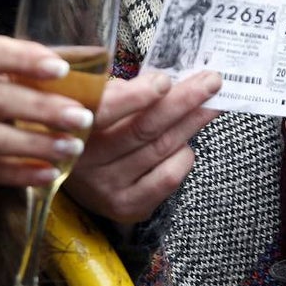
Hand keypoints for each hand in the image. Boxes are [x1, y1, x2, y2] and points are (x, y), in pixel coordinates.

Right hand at [0, 35, 95, 187]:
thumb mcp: (7, 66)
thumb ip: (43, 67)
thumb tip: (105, 80)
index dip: (25, 60)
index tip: (63, 69)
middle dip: (43, 109)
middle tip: (82, 118)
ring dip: (36, 144)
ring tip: (72, 147)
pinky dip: (20, 173)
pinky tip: (50, 173)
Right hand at [65, 71, 221, 223]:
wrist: (81, 179)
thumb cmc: (96, 127)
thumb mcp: (95, 102)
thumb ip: (120, 91)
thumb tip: (165, 79)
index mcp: (72, 127)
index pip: (105, 110)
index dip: (136, 96)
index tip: (165, 80)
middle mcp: (85, 162)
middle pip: (144, 129)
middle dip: (184, 101)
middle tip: (212, 81)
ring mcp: (107, 188)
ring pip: (162, 149)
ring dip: (194, 122)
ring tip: (213, 103)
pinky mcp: (127, 206)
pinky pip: (169, 177)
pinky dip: (184, 155)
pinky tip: (185, 143)